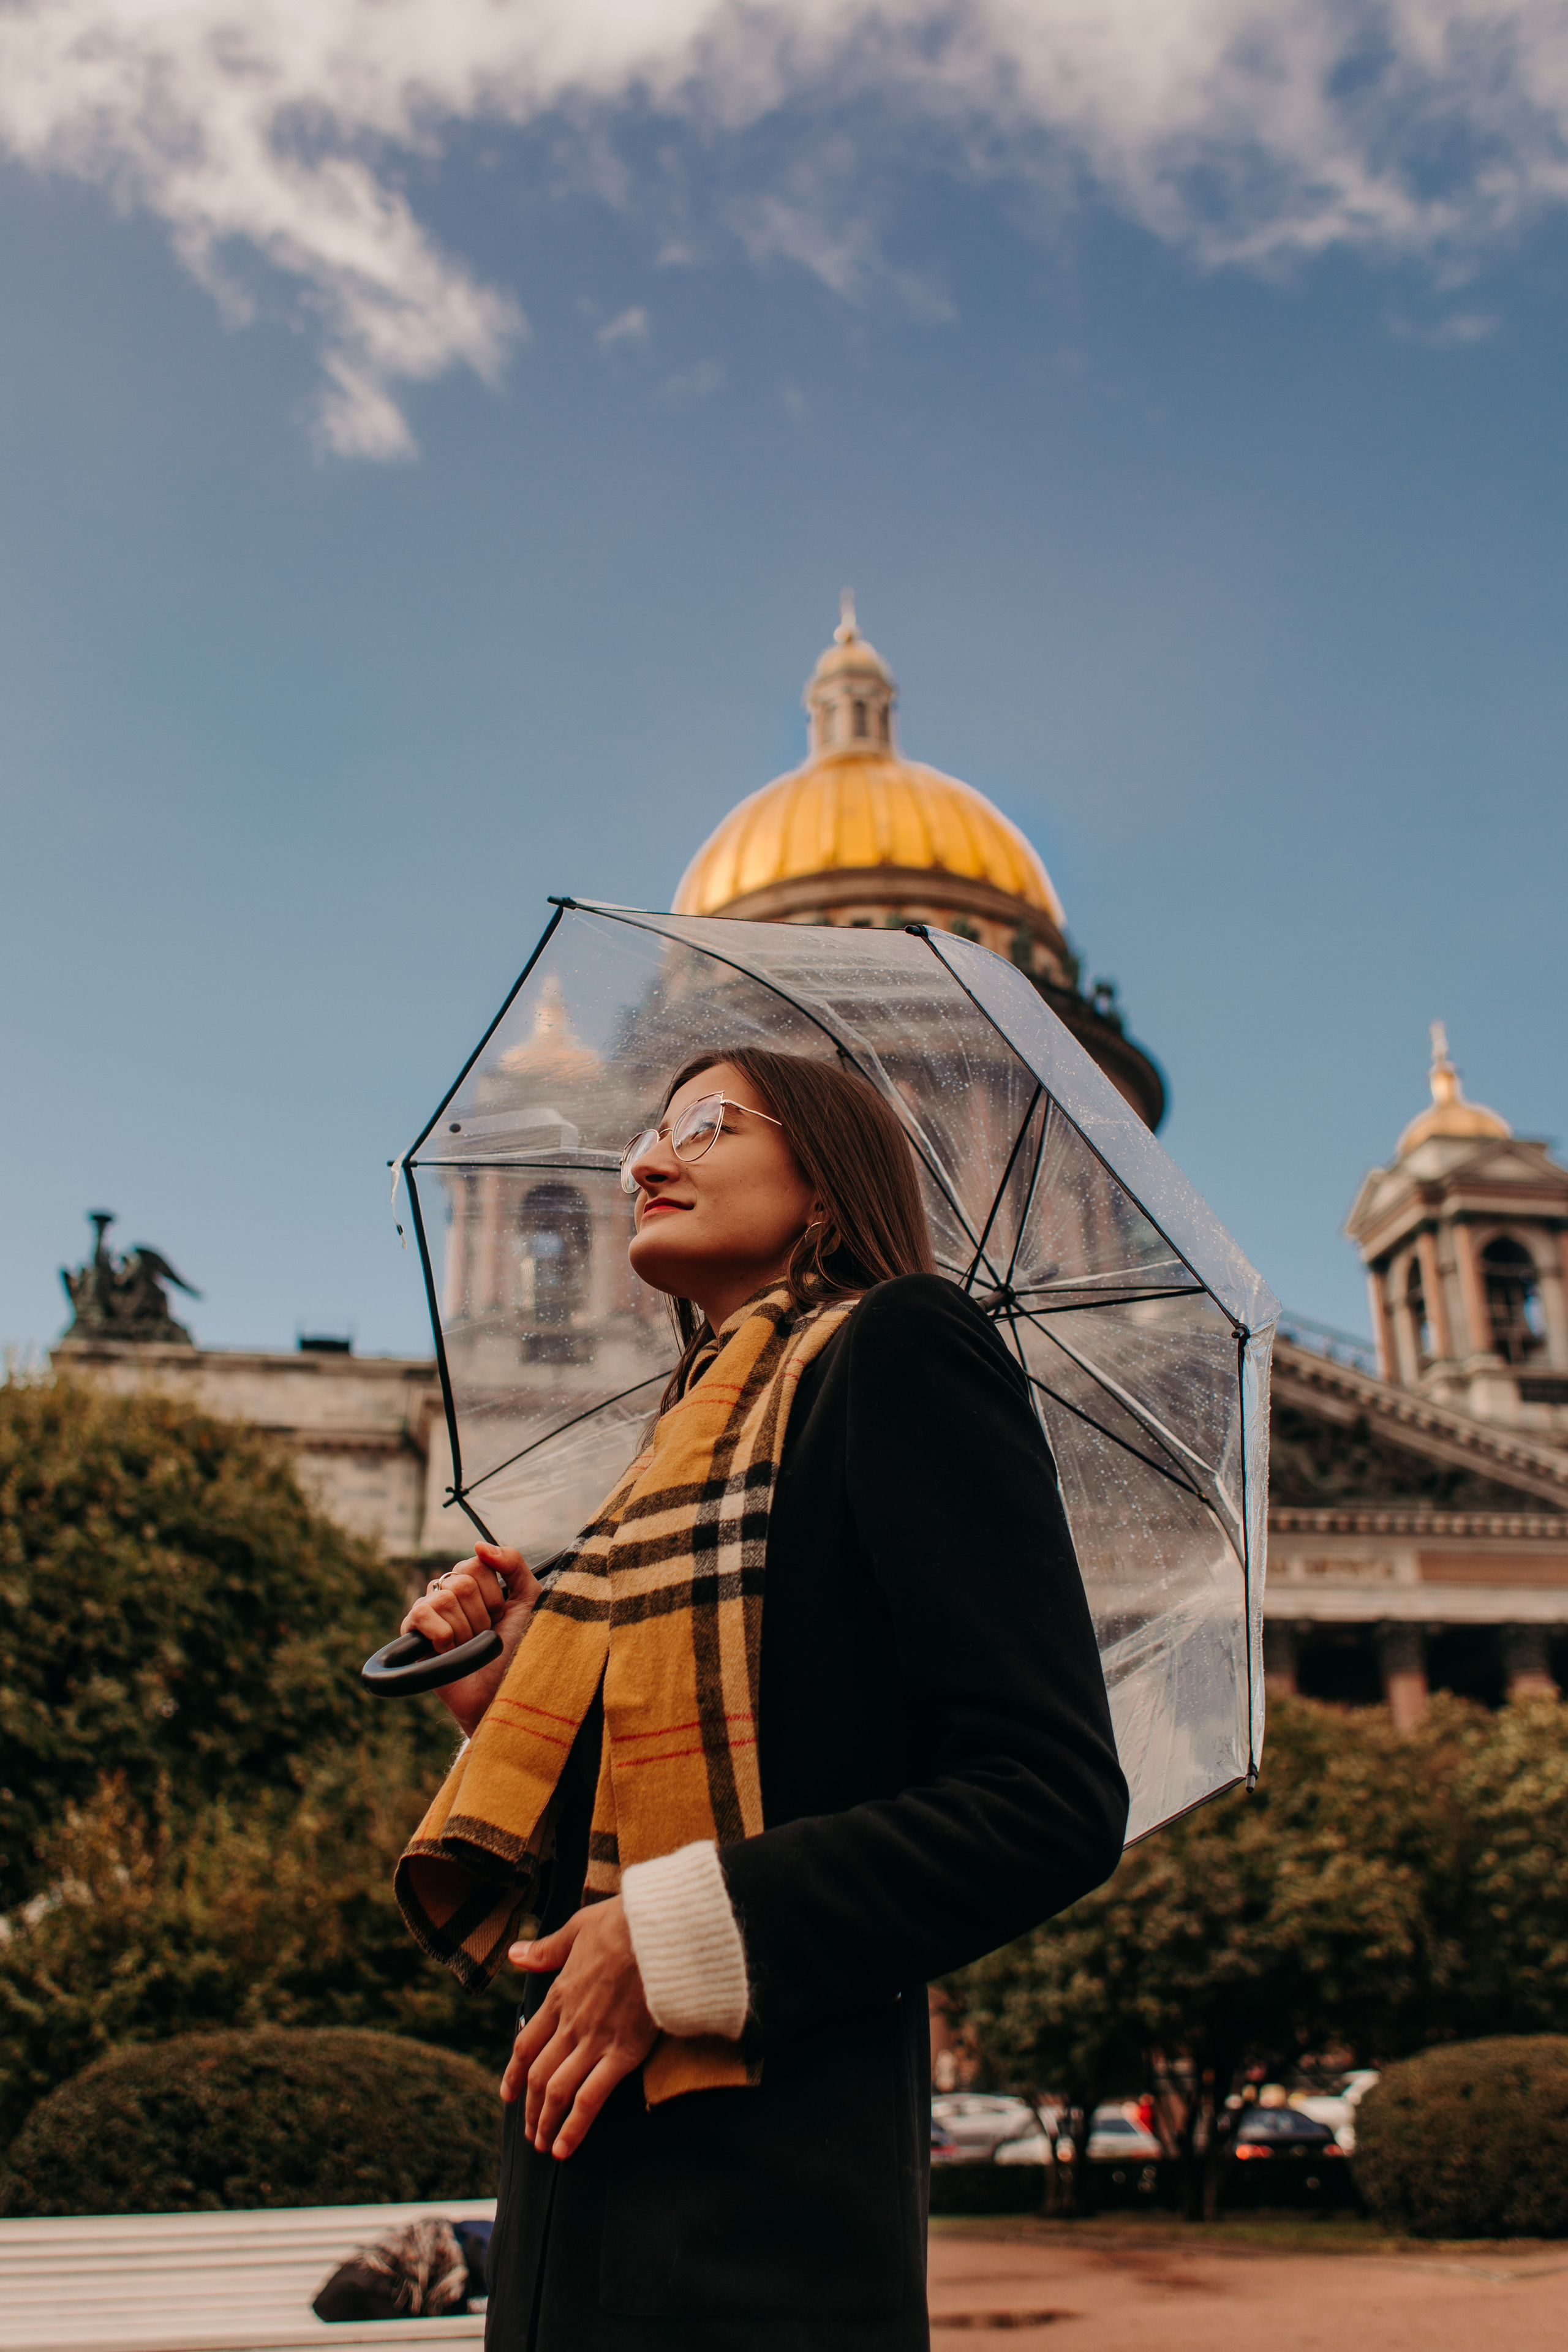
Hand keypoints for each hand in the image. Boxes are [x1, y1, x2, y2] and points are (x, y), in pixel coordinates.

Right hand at [400, 1542, 540, 1736]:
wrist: (501, 1691)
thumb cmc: (516, 1650)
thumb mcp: (529, 1601)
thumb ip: (513, 1563)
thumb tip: (479, 1545)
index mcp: (475, 1583)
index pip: (476, 1564)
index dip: (493, 1595)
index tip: (500, 1616)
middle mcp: (449, 1593)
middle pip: (460, 1582)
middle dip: (481, 1615)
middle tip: (484, 1635)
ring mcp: (429, 1612)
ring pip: (444, 1598)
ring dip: (465, 1630)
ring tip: (469, 1646)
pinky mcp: (412, 1634)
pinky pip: (421, 1614)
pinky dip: (442, 1635)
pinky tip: (449, 1650)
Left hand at [500, 1898, 656, 2159]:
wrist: (658, 1931)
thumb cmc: (622, 1924)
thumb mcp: (577, 1928)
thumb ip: (545, 1949)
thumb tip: (514, 1955)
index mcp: (558, 1996)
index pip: (525, 2044)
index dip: (514, 2073)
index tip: (508, 2094)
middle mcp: (570, 2025)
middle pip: (538, 2074)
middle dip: (530, 2108)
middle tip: (529, 2132)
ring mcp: (594, 2041)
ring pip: (557, 2091)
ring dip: (546, 2122)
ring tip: (543, 2146)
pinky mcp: (623, 2053)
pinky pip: (590, 2098)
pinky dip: (574, 2126)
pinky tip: (565, 2148)